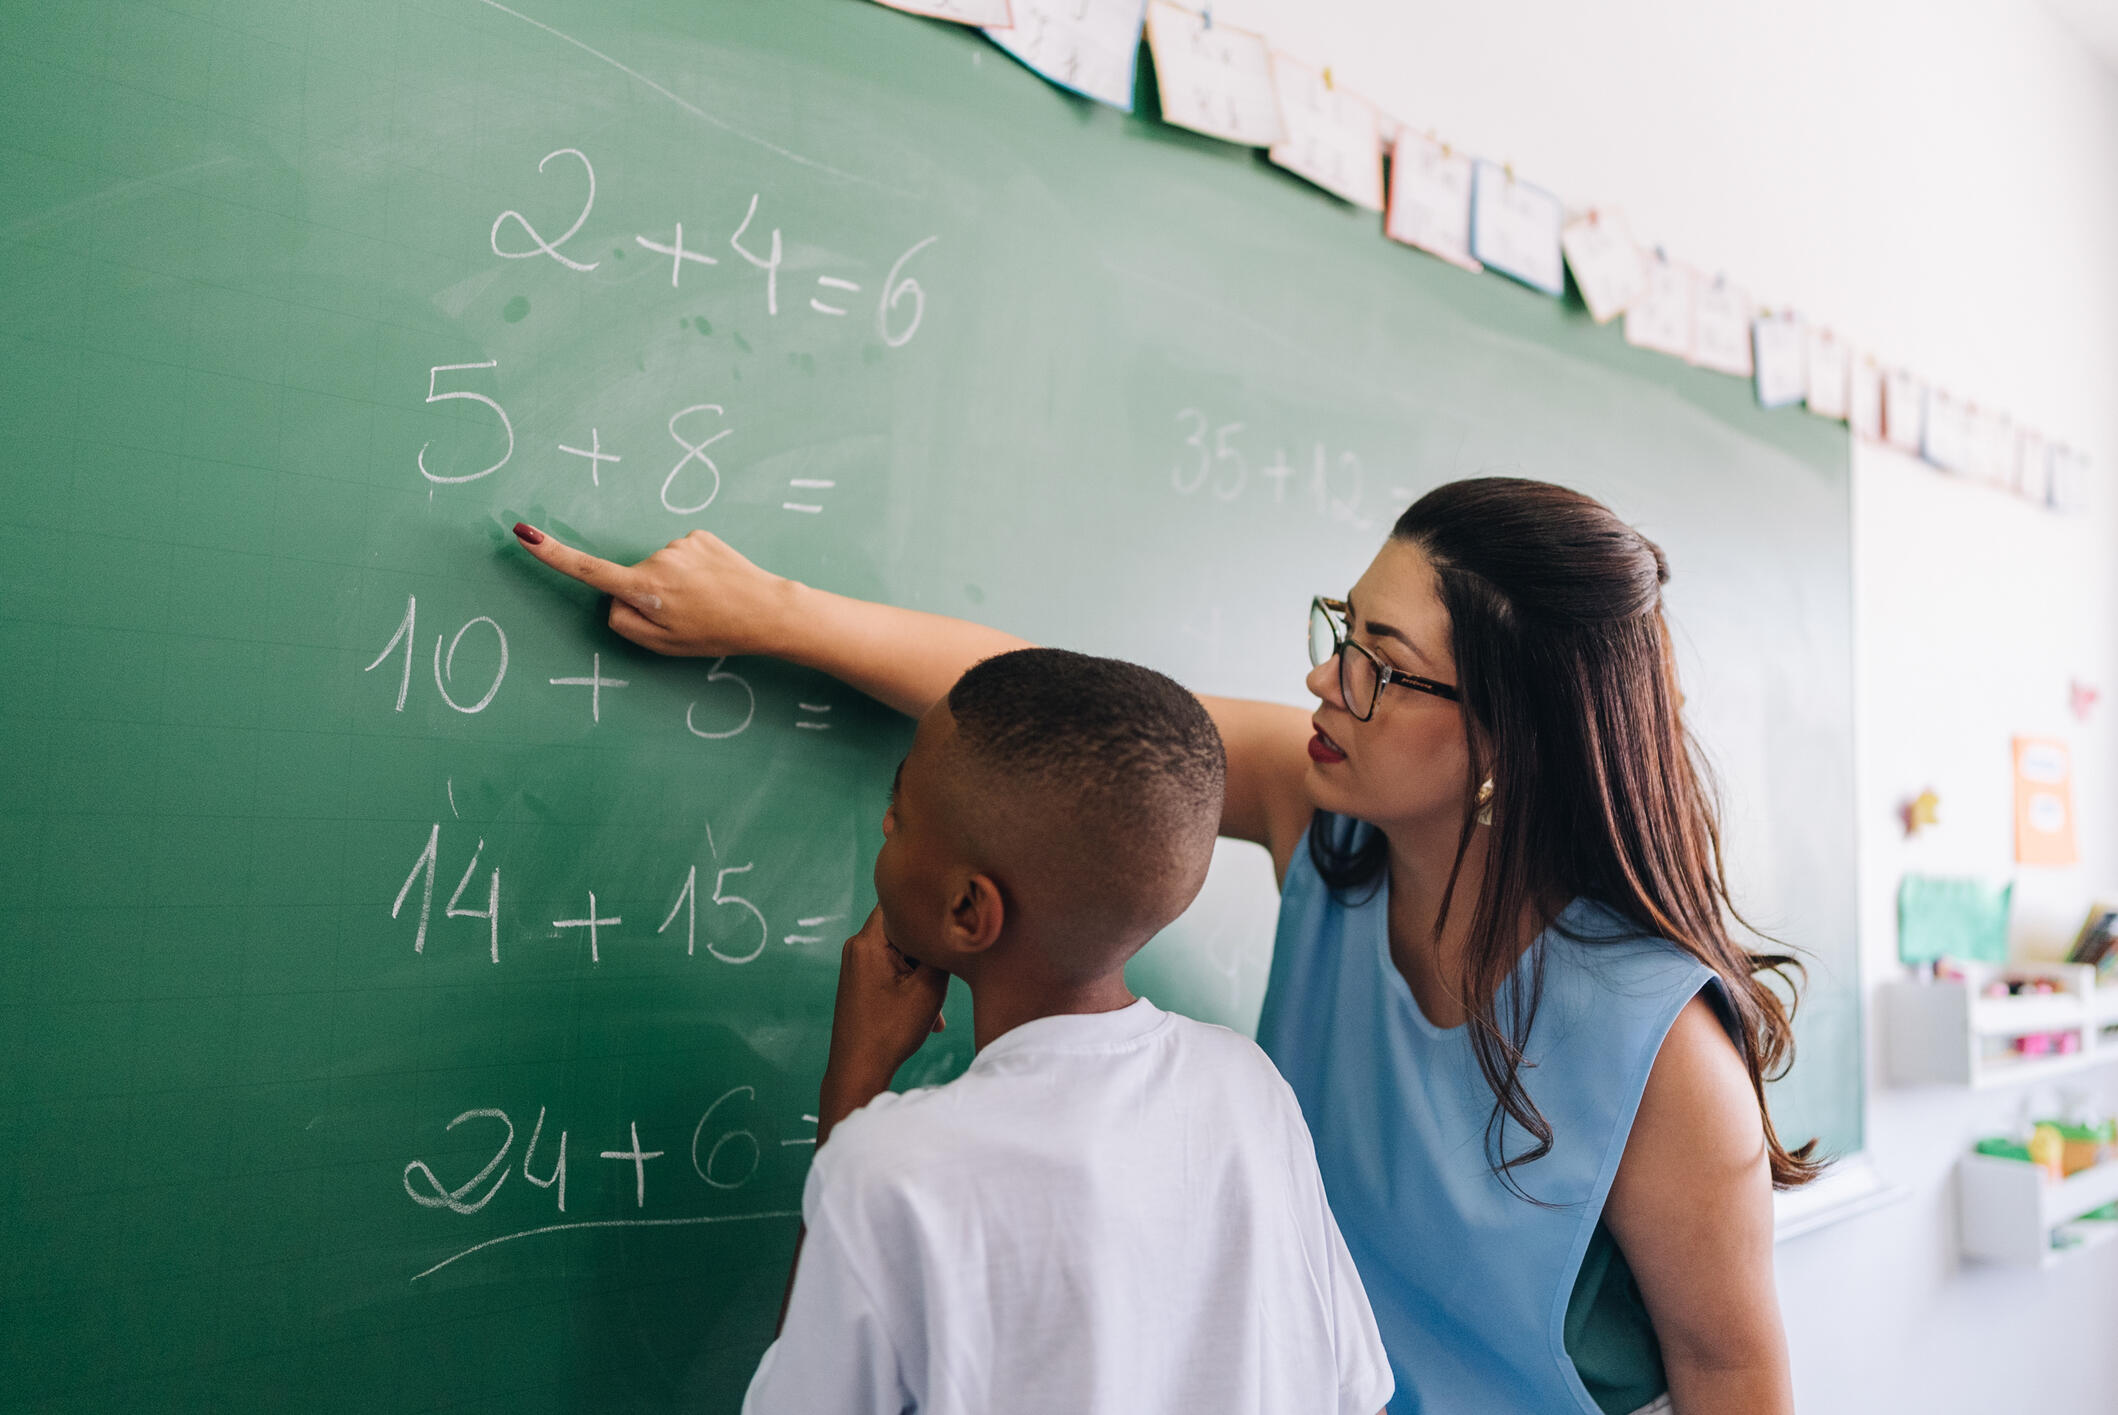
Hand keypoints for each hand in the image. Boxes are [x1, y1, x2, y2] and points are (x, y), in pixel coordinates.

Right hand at [512, 523, 795, 657]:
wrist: (768, 610)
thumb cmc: (716, 633)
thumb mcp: (663, 644)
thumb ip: (624, 623)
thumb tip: (612, 597)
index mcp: (644, 589)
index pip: (587, 570)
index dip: (552, 554)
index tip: (523, 533)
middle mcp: (657, 559)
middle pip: (632, 579)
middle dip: (650, 596)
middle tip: (688, 616)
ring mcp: (680, 543)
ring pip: (659, 568)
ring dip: (676, 583)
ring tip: (707, 601)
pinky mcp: (700, 535)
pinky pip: (682, 556)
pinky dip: (692, 570)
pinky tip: (715, 583)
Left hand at [820, 908, 948, 1127]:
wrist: (858, 1069)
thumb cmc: (890, 1031)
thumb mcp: (928, 990)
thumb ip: (942, 953)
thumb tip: (956, 929)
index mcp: (868, 942)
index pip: (900, 902)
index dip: (927, 906)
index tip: (951, 917)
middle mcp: (857, 947)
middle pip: (903, 929)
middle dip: (928, 950)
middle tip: (946, 972)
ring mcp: (857, 964)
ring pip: (901, 953)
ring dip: (923, 972)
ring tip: (933, 1007)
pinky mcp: (860, 980)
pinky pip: (892, 969)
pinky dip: (911, 985)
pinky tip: (927, 1016)